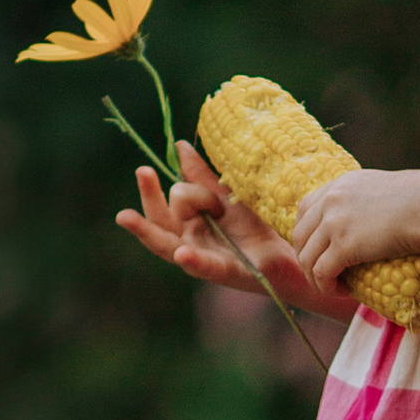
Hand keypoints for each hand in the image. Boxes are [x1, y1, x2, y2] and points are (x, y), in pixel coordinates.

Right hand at [116, 143, 288, 294]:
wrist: (293, 249)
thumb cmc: (257, 227)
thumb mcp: (226, 197)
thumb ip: (201, 177)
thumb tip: (179, 146)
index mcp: (190, 226)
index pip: (167, 204)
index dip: (169, 189)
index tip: (171, 175)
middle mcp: (191, 243)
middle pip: (159, 222)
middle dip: (148, 198)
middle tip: (142, 171)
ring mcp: (205, 260)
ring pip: (169, 245)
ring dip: (147, 232)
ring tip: (126, 217)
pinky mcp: (227, 273)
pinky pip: (205, 266)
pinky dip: (192, 260)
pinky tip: (182, 253)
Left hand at [288, 166, 419, 287]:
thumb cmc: (419, 200)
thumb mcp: (382, 190)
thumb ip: (365, 200)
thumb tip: (369, 218)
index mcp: (338, 186)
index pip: (305, 210)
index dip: (306, 234)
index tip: (317, 250)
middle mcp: (330, 201)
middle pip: (300, 236)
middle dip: (307, 258)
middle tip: (323, 274)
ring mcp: (334, 222)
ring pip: (306, 257)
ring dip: (315, 277)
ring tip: (332, 286)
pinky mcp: (343, 245)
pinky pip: (321, 272)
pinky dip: (326, 286)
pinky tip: (341, 290)